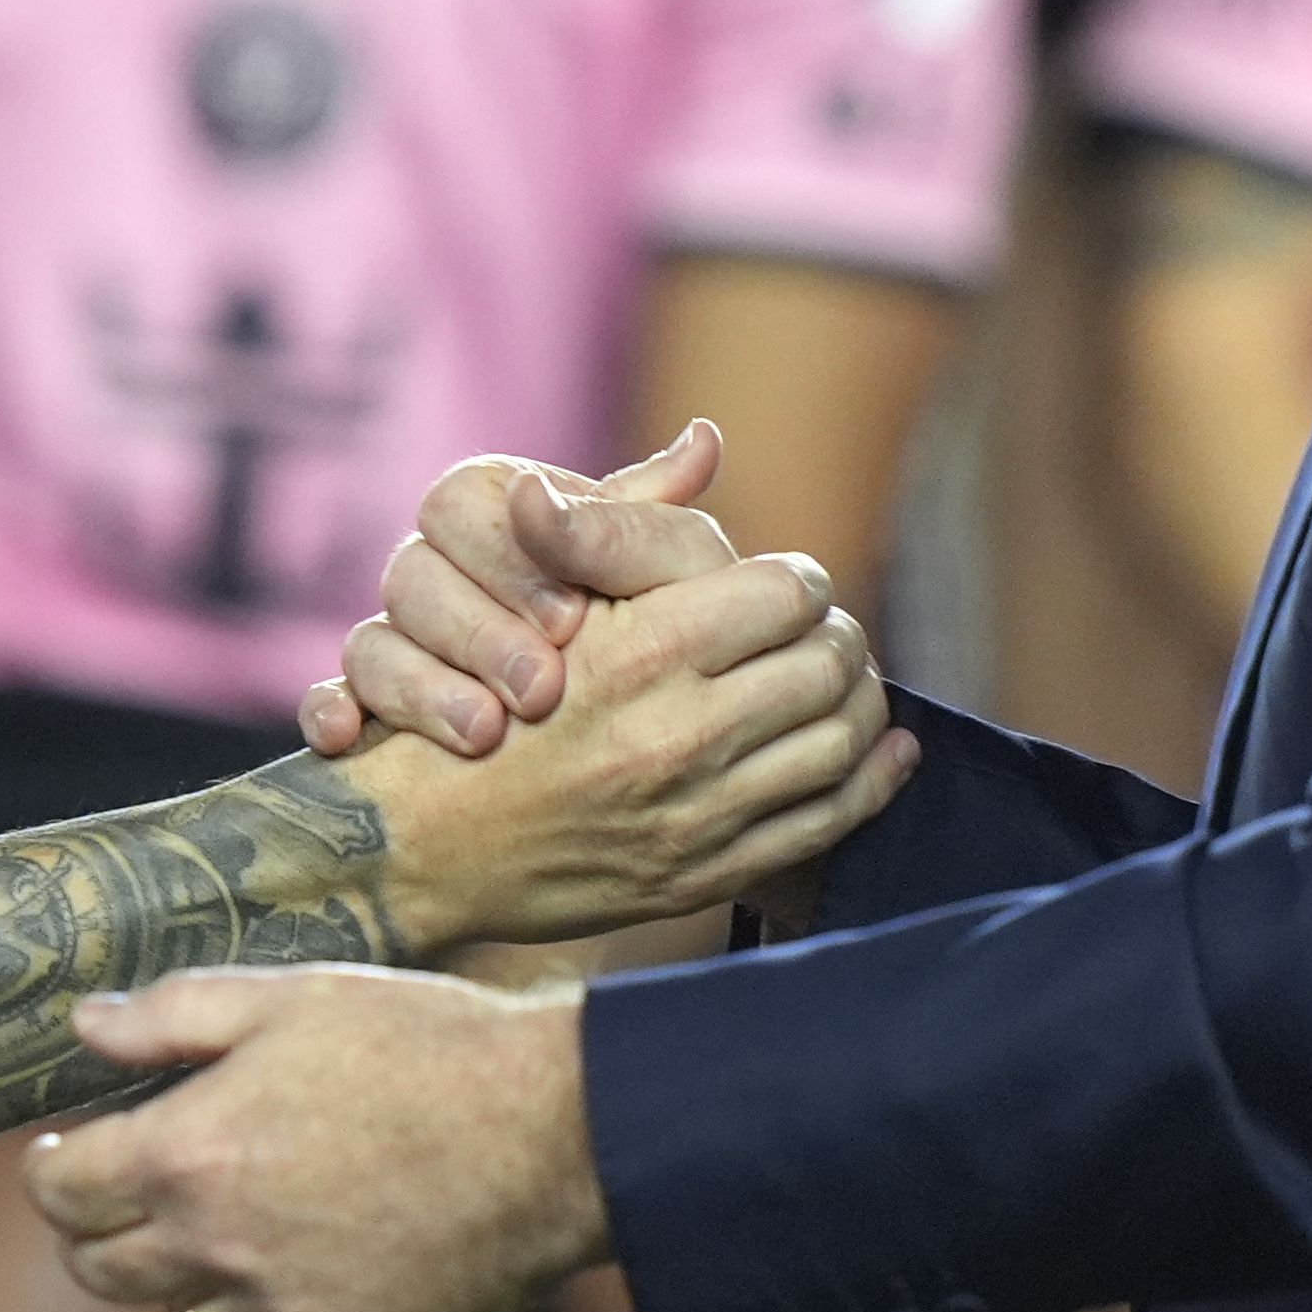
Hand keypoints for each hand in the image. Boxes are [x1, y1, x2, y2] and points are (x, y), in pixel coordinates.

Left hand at [24, 966, 604, 1311]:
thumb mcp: (288, 996)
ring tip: (234, 1227)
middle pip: (100, 1270)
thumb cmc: (421, 1044)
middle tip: (129, 1194)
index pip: (60, 1193)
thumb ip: (170, 1017)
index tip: (67, 1153)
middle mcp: (217, 1249)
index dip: (51, 1170)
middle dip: (97, 1230)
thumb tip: (82, 1026)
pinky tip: (301, 1276)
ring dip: (190, 1280)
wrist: (553, 1132)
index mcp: (185, 1155)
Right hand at [304, 421, 727, 757]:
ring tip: (485, 733)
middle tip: (543, 689)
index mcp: (493, 511)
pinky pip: (325, 697)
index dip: (508, 560)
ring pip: (371, 640)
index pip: (459, 503)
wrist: (644, 745)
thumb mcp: (669, 579)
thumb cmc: (658, 636)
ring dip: (420, 685)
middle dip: (476, 632)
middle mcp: (437, 570)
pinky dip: (328, 712)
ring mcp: (400, 640)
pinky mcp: (370, 708)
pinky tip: (346, 738)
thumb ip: (656, 523)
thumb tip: (702, 440)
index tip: (573, 621)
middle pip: (411, 573)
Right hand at [343, 516, 912, 948]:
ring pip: (841, 741)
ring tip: (849, 683)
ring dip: (863, 702)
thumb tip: (706, 439)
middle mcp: (679, 733)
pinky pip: (826, 822)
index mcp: (644, 651)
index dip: (799, 578)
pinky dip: (872, 782)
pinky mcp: (708, 872)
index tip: (791, 583)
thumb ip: (628, 526)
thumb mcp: (540, 596)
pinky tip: (883, 754)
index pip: (786, 591)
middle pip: (828, 663)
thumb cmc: (477, 699)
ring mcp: (697, 811)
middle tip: (830, 630)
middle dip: (839, 637)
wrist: (427, 843)